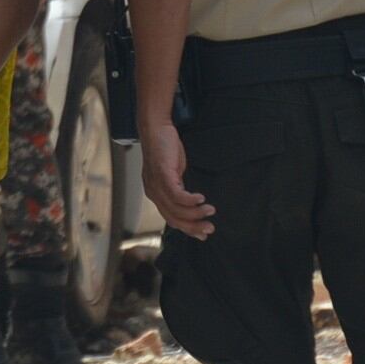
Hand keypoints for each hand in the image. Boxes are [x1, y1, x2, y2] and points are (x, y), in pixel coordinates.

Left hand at [141, 121, 216, 238]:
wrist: (155, 129)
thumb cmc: (165, 150)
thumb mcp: (174, 173)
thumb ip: (180, 188)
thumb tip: (195, 203)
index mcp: (156, 195)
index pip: (171, 219)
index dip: (188, 229)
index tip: (203, 234)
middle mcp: (154, 194)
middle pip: (174, 219)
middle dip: (194, 227)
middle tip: (210, 228)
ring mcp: (156, 185)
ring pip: (177, 209)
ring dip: (196, 213)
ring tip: (210, 211)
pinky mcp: (162, 176)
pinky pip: (177, 195)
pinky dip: (191, 200)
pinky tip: (202, 199)